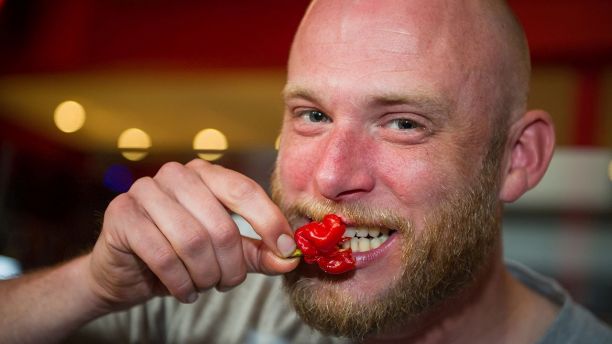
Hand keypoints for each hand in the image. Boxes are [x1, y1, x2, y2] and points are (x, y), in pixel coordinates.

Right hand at [86, 159, 297, 309]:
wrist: (124, 271)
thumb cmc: (179, 255)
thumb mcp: (224, 253)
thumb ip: (257, 252)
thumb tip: (290, 258)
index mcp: (204, 173)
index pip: (244, 190)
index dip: (269, 221)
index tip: (287, 249)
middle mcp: (175, 175)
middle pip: (221, 225)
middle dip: (231, 265)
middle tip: (227, 282)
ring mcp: (144, 190)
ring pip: (193, 241)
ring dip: (205, 275)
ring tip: (203, 285)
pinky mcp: (122, 214)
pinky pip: (163, 255)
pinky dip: (180, 282)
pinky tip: (184, 290)